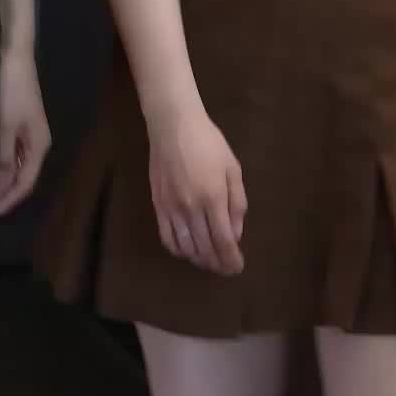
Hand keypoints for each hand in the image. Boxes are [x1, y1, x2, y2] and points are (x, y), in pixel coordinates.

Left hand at [0, 45, 50, 214]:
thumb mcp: (3, 127)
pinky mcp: (12, 118)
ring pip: (10, 162)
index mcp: (38, 145)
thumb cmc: (9, 91)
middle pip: (19, 174)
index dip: (8, 200)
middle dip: (1, 190)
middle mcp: (33, 140)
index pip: (26, 183)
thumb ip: (1, 158)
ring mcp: (23, 129)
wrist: (11, 53)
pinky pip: (4, 148)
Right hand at [147, 102, 246, 275]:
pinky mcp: (158, 206)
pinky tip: (187, 251)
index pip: (223, 241)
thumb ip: (237, 203)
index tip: (237, 268)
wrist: (173, 126)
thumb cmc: (209, 143)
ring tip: (209, 261)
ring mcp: (172, 208)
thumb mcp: (232, 168)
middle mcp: (191, 208)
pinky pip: (167, 238)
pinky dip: (178, 250)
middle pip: (205, 249)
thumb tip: (235, 234)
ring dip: (200, 260)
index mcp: (213, 198)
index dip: (231, 259)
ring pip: (186, 248)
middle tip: (226, 268)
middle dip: (218, 264)